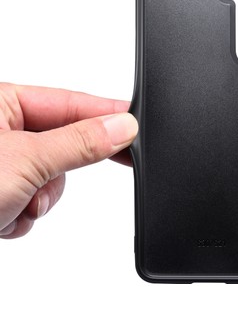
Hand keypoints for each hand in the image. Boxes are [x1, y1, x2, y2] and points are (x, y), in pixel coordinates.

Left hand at [0, 84, 137, 238]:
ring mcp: (4, 165)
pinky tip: (2, 218)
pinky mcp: (2, 194)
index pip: (71, 103)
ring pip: (52, 179)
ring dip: (39, 199)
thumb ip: (79, 143)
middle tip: (84, 173)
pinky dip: (23, 216)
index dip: (107, 114)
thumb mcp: (26, 160)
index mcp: (4, 104)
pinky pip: (35, 202)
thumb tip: (122, 127)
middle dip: (61, 170)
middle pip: (65, 143)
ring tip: (13, 205)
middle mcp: (4, 131)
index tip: (139, 125)